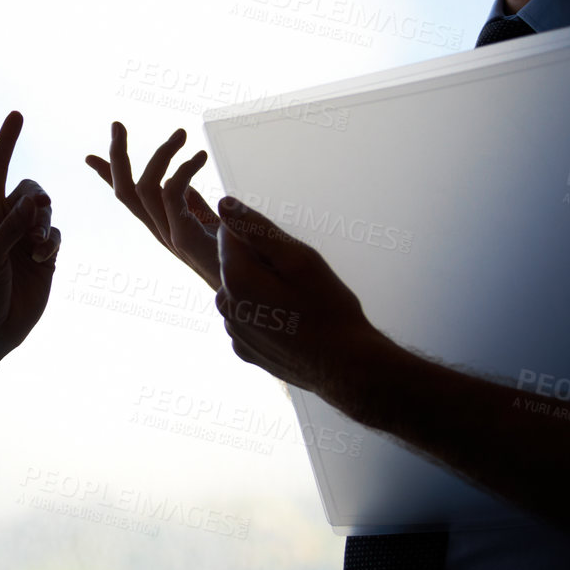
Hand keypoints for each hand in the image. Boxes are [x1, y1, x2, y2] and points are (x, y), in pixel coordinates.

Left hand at [0, 110, 60, 359]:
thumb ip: (11, 228)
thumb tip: (34, 199)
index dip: (7, 141)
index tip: (17, 114)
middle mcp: (6, 220)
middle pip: (32, 188)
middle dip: (38, 202)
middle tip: (36, 217)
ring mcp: (26, 237)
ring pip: (47, 211)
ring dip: (45, 226)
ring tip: (36, 249)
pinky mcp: (45, 254)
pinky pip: (58, 233)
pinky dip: (52, 242)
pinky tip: (42, 259)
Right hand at [85, 121, 222, 289]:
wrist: (253, 282)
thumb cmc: (236, 252)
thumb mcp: (208, 221)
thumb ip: (190, 202)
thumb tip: (176, 181)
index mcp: (161, 225)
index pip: (128, 198)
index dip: (108, 176)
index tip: (89, 157)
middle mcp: (160, 231)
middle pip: (124, 192)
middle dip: (117, 157)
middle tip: (117, 124)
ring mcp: (170, 236)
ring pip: (143, 188)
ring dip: (160, 154)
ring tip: (182, 133)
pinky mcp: (186, 237)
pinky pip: (171, 194)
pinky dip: (183, 169)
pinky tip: (200, 157)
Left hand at [214, 196, 381, 405]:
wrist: (346, 367)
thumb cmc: (328, 309)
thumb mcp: (299, 258)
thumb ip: (257, 228)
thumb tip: (224, 202)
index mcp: (235, 277)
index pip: (229, 232)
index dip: (259, 234)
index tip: (286, 248)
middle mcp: (224, 305)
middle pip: (235, 263)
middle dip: (261, 261)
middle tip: (299, 278)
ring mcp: (232, 330)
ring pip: (241, 290)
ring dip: (262, 287)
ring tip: (298, 302)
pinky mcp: (243, 349)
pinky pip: (247, 317)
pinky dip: (264, 314)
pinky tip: (292, 323)